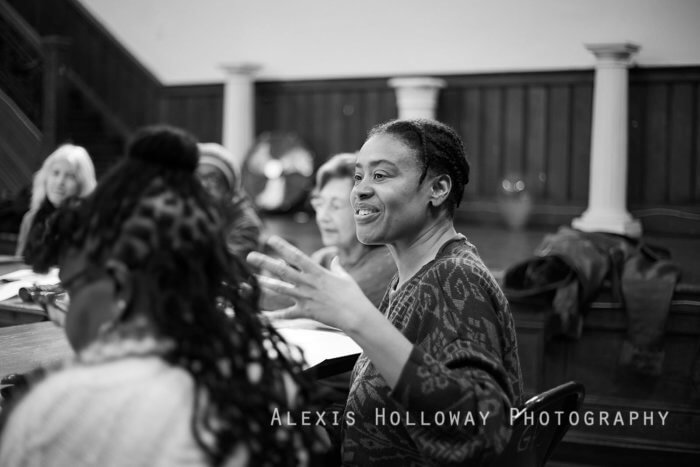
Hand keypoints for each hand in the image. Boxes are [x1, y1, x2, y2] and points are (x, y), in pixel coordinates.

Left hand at [247, 236, 375, 332]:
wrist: (355, 315)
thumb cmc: (353, 295)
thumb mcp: (345, 277)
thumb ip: (337, 267)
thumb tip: (336, 260)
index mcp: (317, 272)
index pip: (296, 256)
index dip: (282, 246)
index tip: (271, 239)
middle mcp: (308, 283)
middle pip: (282, 270)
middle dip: (265, 262)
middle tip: (250, 255)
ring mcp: (305, 297)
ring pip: (281, 289)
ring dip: (265, 284)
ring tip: (251, 279)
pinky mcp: (305, 312)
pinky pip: (287, 314)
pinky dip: (274, 317)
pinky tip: (261, 318)